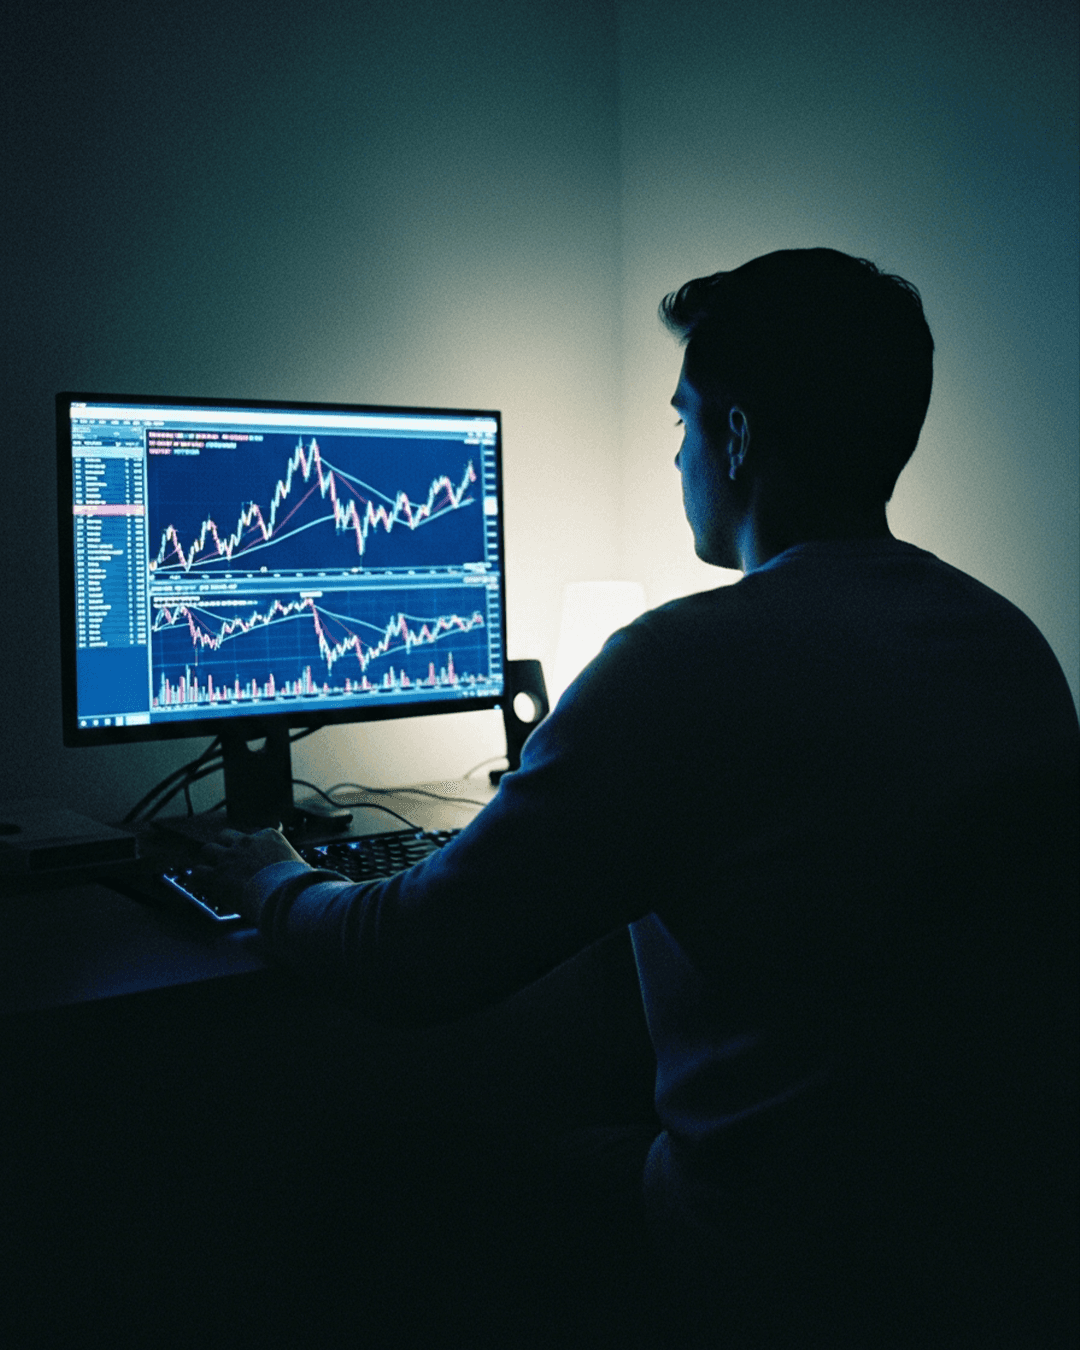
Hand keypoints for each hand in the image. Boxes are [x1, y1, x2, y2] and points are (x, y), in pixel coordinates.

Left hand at [192, 827, 307, 920]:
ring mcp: (230, 857)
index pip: (253, 836)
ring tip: (209, 868)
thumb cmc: (297, 882)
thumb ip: (298, 865)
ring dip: (209, 859)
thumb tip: (314, 874)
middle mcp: (247, 842)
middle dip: (223, 846)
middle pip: (225, 836)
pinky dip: (198, 877)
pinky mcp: (218, 874)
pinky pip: (198, 871)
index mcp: (268, 836)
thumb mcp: (302, 865)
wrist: (285, 892)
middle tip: (224, 858)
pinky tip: (198, 881)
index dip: (249, 847)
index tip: (250, 856)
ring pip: (208, 849)